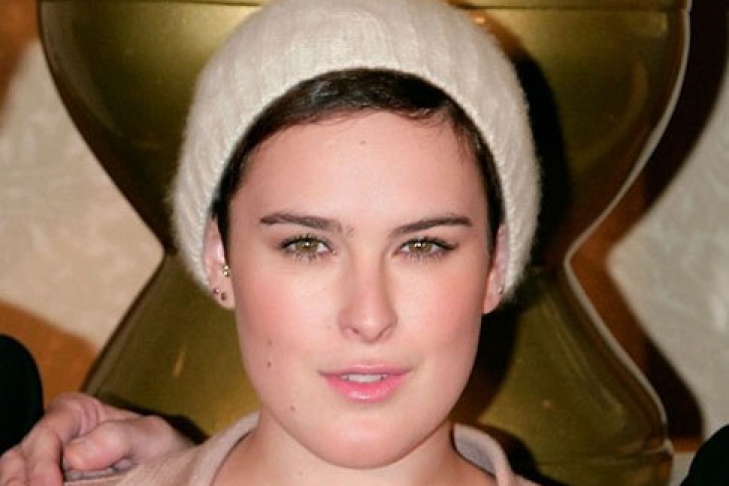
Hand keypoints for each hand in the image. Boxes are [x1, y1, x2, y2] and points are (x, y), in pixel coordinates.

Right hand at [0, 393, 192, 485]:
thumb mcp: (152, 437)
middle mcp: (53, 435)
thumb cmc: (160, 447)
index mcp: (75, 412)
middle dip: (21, 482)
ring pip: (12, 477)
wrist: (168, 471)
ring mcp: (44, 464)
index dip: (42, 463)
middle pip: (19, 458)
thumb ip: (120, 437)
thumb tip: (73, 454)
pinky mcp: (46, 483)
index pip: (47, 432)